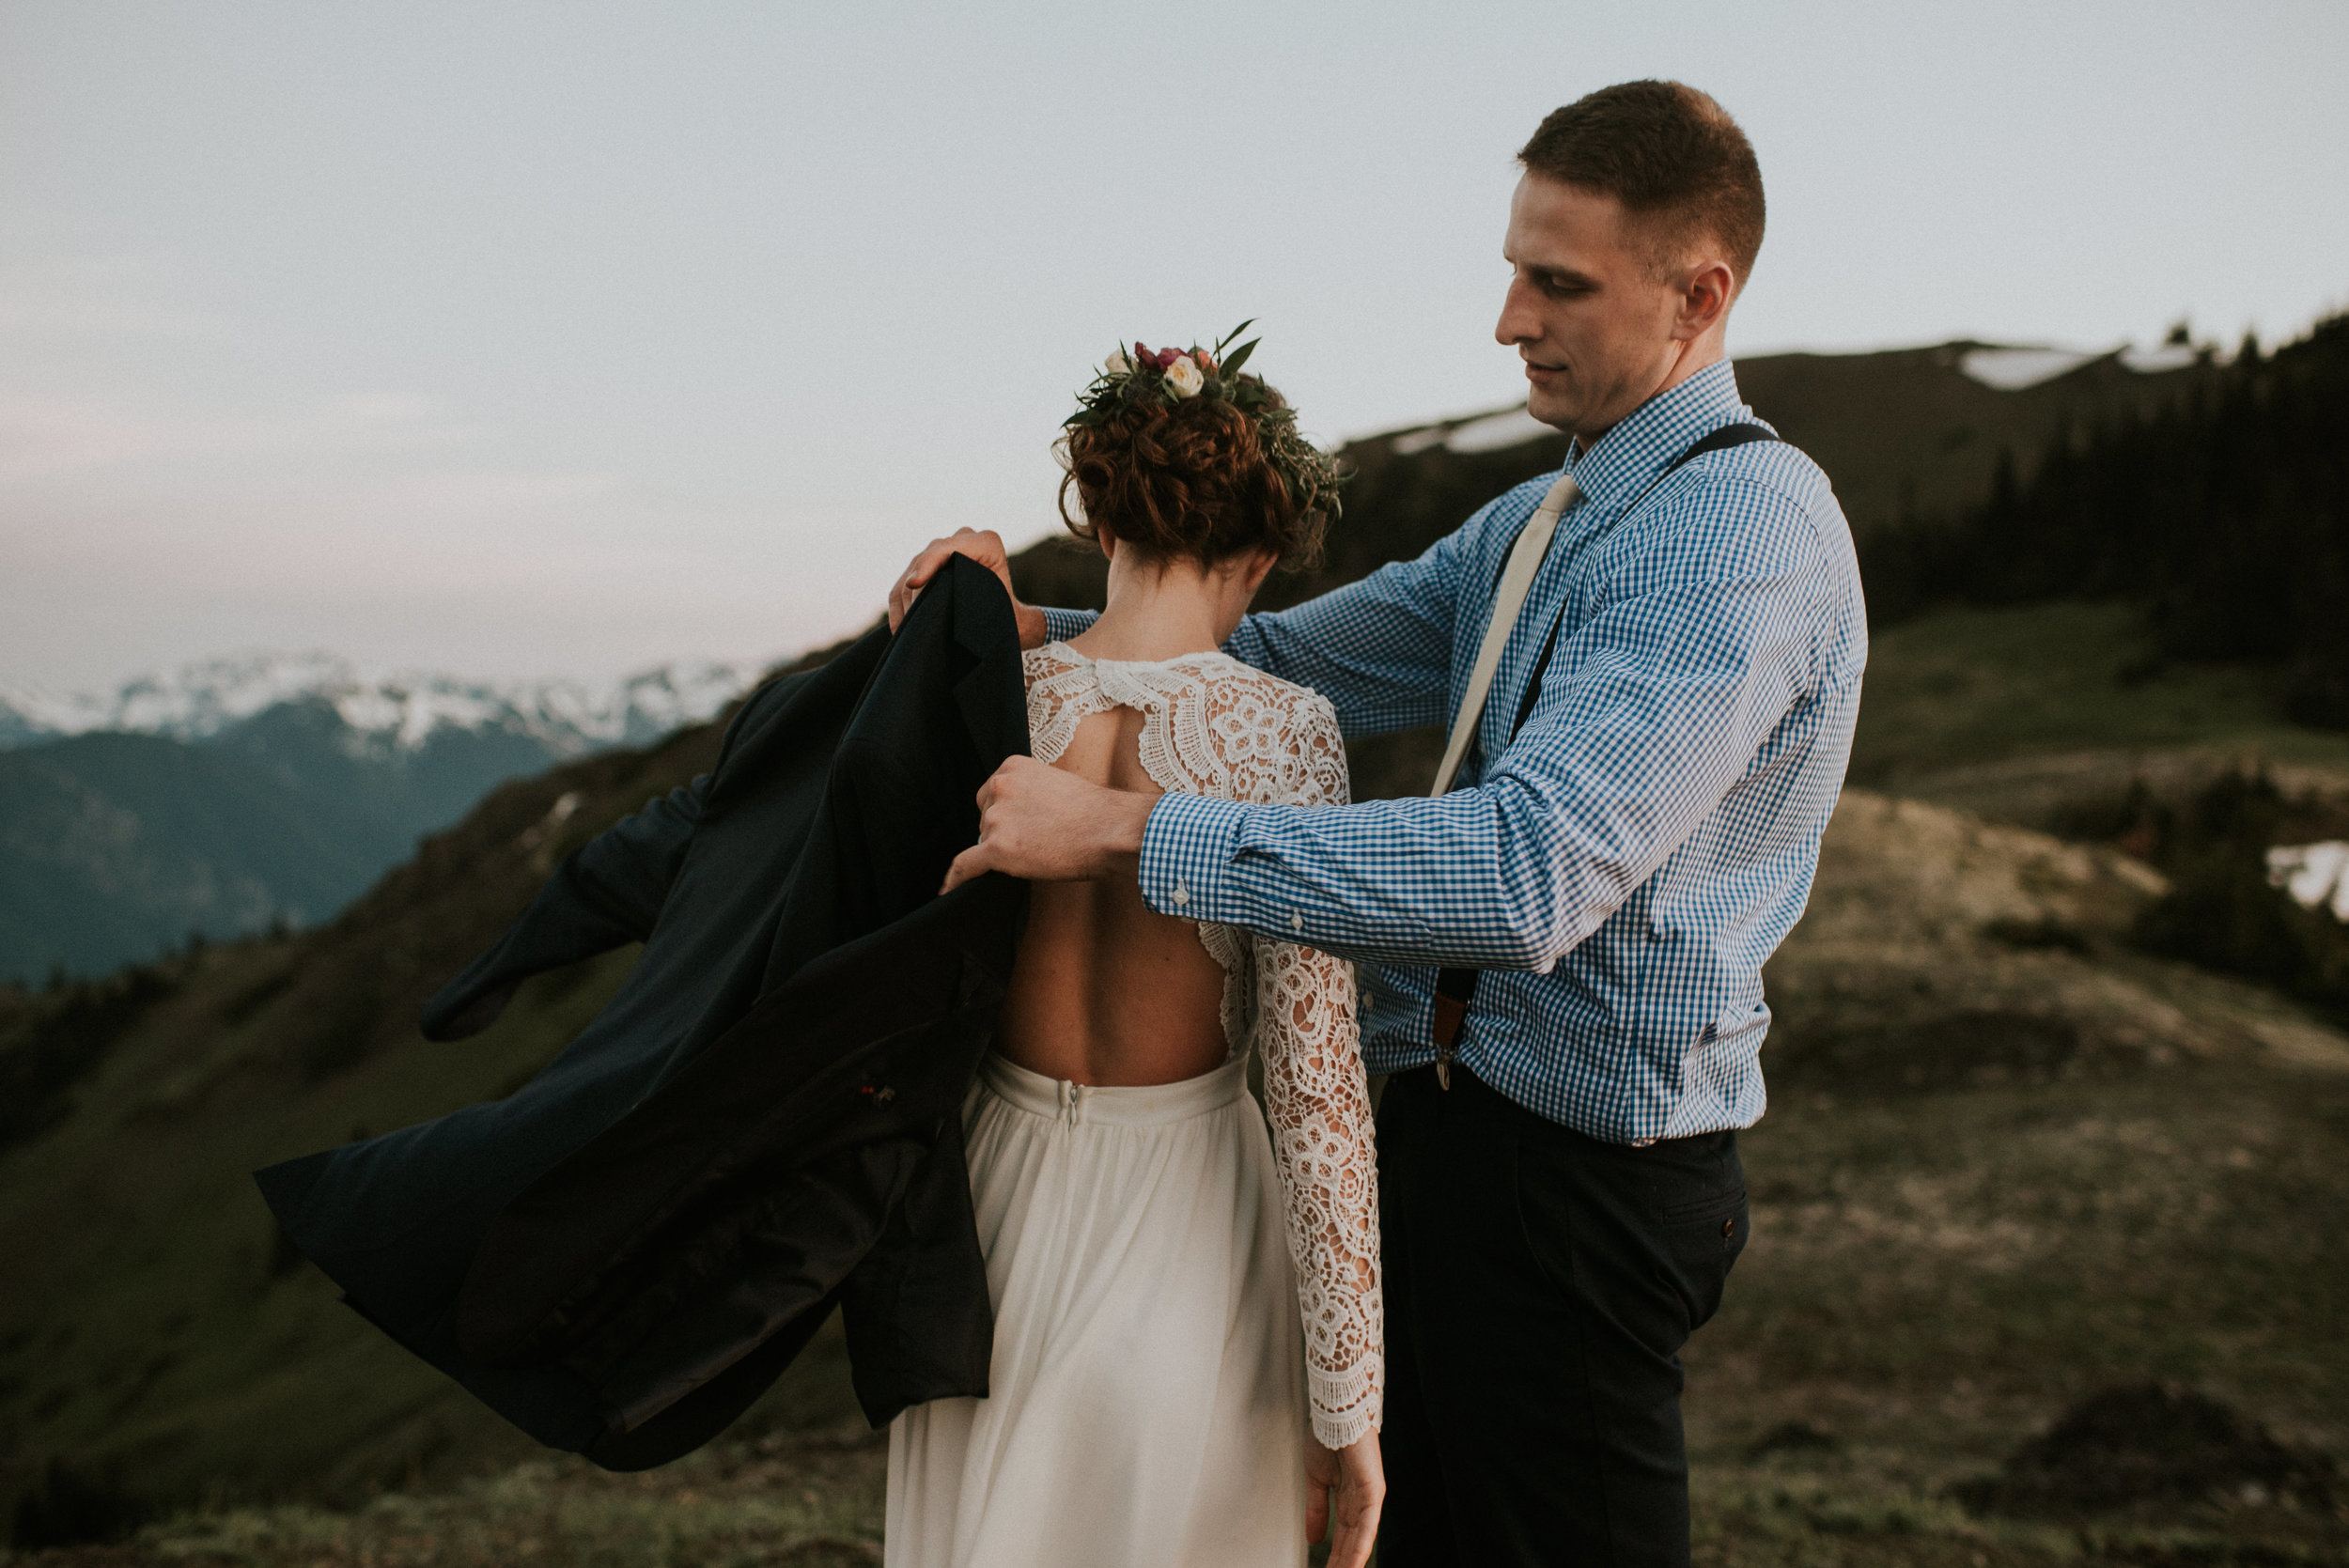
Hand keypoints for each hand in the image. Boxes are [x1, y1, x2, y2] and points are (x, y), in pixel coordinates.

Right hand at [888, 527, 1047, 647]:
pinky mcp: (928, 564)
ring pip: (912, 571)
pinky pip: (905, 583)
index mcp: (987, 543)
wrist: (1007, 620)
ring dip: (906, 601)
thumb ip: (976, 600)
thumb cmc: (1008, 617)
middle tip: (912, 623)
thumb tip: (950, 607)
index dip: (928, 563)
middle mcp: (964, 539)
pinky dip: (900, 605)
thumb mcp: (1000, 609)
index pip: (949, 547)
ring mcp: (944, 549)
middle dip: (916, 592)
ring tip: (907, 631)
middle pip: (926, 558)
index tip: (913, 584)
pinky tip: (901, 629)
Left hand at [940, 756, 1154, 891]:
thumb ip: (1028, 793)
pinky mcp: (997, 848)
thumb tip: (1017, 818)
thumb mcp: (1054, 783)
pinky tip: (947, 889)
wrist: (1110, 830)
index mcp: (1011, 767)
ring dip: (1004, 848)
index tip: (1021, 822)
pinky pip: (966, 864)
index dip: (1006, 812)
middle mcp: (998, 787)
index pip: (992, 793)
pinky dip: (956, 878)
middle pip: (985, 816)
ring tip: (1041, 851)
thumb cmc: (1093, 811)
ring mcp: (996, 818)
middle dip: (1004, 829)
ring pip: (984, 839)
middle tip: (1038, 838)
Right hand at [1306, 1430, 1384, 1567]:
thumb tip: (1313, 1539)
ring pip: (1361, 1539)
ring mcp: (1369, 1497)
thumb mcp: (1316, 1480)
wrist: (1334, 1412)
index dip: (1334, 1558)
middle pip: (1352, 1543)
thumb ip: (1317, 1510)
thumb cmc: (1327, 1437)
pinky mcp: (1373, 1490)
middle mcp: (1362, 1502)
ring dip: (1350, 1562)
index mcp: (1349, 1500)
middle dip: (1341, 1564)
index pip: (1342, 1538)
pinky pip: (1368, 1524)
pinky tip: (1353, 1563)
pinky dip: (1361, 1545)